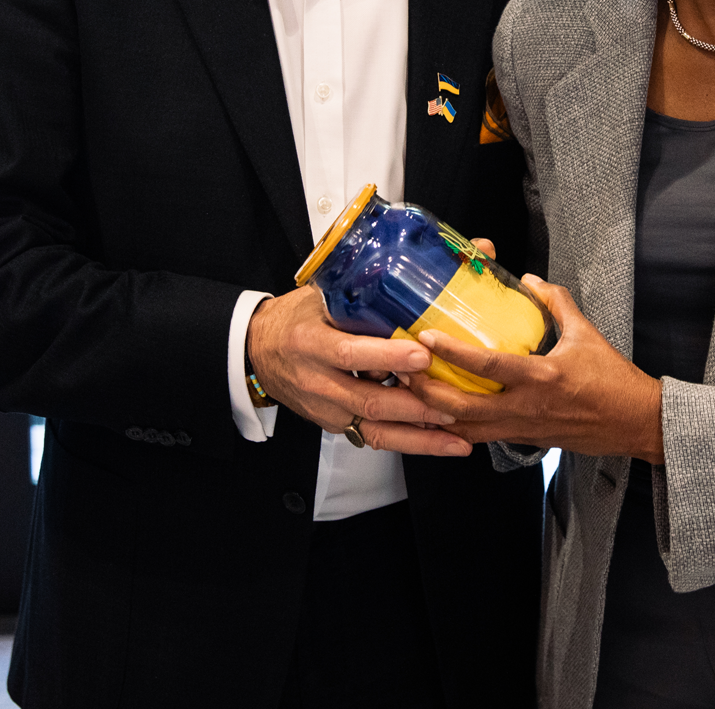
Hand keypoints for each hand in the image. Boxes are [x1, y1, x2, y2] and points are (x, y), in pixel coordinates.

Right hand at [247, 286, 470, 456]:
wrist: (258, 350)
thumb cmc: (297, 318)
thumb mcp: (322, 295)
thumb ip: (368, 288)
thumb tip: (423, 274)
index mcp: (311, 343)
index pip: (351, 353)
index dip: (387, 357)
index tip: (422, 355)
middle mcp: (318, 381)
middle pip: (369, 401)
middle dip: (415, 406)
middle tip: (453, 403)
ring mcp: (326, 408)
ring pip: (375, 430)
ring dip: (419, 436)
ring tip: (456, 437)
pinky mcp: (335, 425)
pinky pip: (373, 437)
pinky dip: (408, 441)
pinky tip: (438, 441)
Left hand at [407, 275, 663, 462]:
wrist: (635, 423)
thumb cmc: (613, 379)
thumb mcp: (586, 333)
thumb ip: (556, 303)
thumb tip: (530, 280)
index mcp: (542, 376)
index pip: (488, 365)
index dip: (452, 352)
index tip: (425, 338)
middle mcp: (527, 407)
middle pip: (463, 408)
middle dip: (427, 393)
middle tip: (403, 374)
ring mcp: (524, 428)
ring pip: (467, 430)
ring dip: (437, 415)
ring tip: (412, 396)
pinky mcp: (526, 441)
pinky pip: (483, 437)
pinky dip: (458, 428)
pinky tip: (442, 415)